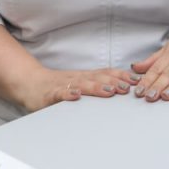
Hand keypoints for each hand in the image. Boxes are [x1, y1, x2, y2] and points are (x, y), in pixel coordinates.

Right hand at [17, 66, 136, 111]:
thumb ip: (98, 84)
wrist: (31, 84)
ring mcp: (65, 85)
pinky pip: (60, 93)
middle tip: (128, 88)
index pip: (107, 73)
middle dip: (115, 82)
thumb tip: (122, 88)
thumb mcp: (81, 83)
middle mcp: (78, 78)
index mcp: (87, 76)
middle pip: (99, 78)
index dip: (122, 76)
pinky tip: (75, 96)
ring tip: (109, 91)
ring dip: (97, 87)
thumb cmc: (59, 86)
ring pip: (83, 84)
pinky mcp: (51, 94)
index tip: (137, 80)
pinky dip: (68, 94)